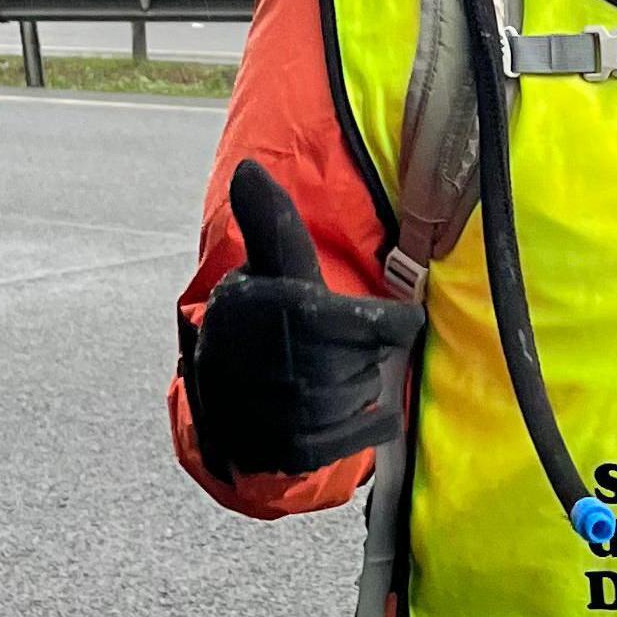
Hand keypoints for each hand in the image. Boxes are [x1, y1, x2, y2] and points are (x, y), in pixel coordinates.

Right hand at [183, 160, 422, 475]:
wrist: (221, 392)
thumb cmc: (261, 318)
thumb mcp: (269, 266)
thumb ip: (272, 222)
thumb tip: (248, 167)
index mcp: (281, 309)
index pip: (380, 325)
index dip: (396, 323)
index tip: (394, 319)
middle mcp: (284, 362)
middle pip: (373, 359)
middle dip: (367, 352)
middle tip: (340, 345)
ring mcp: (288, 410)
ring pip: (366, 393)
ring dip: (360, 385)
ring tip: (330, 373)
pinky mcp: (295, 449)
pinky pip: (363, 434)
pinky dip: (367, 422)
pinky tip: (349, 407)